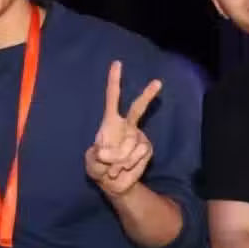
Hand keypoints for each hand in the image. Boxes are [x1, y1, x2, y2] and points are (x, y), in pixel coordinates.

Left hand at [85, 61, 161, 196]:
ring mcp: (138, 137)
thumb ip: (97, 157)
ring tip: (113, 167)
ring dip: (121, 159)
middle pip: (137, 108)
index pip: (112, 98)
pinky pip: (140, 154)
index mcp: (110, 123)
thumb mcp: (91, 163)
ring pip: (133, 143)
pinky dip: (129, 163)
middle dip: (147, 95)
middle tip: (157, 82)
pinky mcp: (147, 149)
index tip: (117, 63)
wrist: (114, 184)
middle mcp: (127, 126)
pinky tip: (124, 168)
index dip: (114, 81)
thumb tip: (107, 154)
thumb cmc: (99, 167)